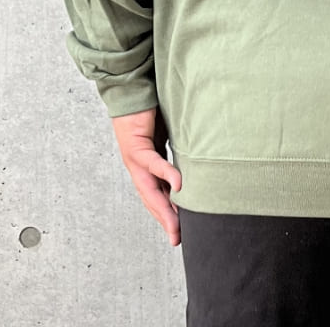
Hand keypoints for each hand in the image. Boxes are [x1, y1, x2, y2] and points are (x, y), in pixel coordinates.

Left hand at [111, 105, 182, 245]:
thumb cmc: (152, 109)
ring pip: (150, 190)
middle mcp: (138, 167)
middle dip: (165, 220)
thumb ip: (179, 149)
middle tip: (177, 238)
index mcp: (147, 166)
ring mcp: (135, 159)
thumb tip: (197, 159)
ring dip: (164, 208)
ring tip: (177, 225)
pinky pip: (153, 163)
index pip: (157, 195)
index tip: (179, 230)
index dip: (167, 213)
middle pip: (152, 199)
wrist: (131, 91)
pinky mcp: (136, 146)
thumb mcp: (169, 134)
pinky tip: (178, 186)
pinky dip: (166, 174)